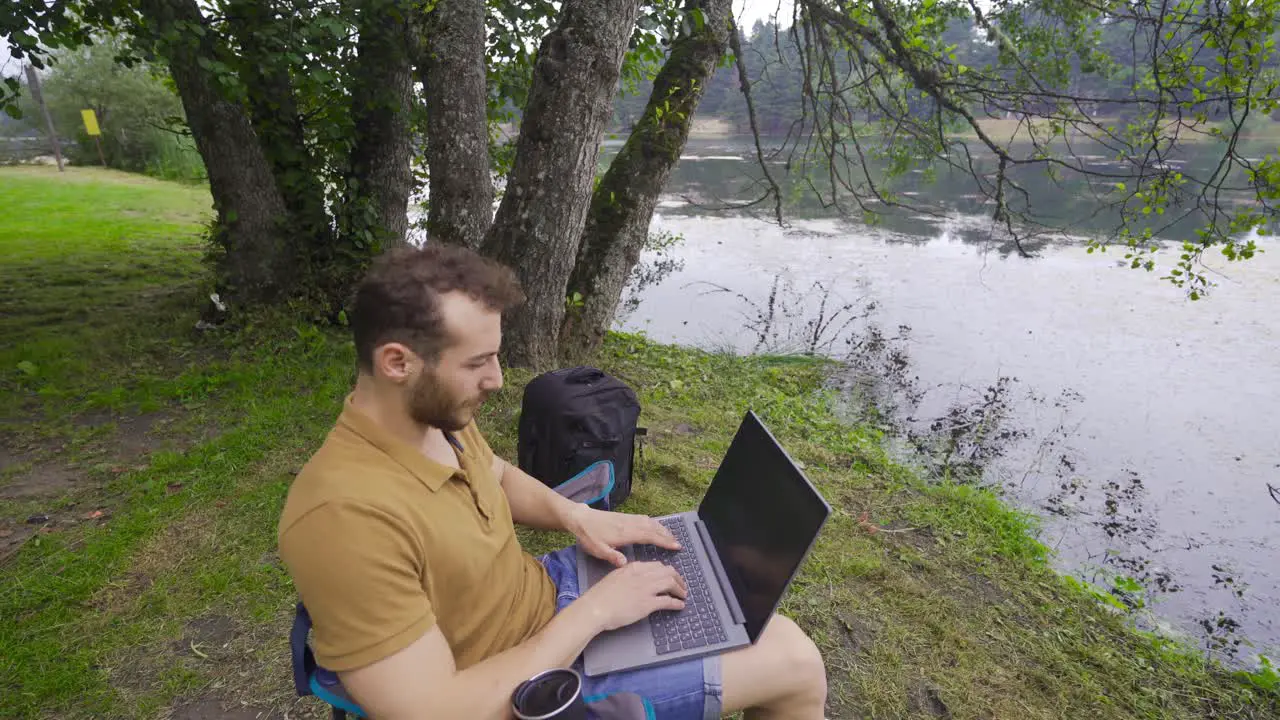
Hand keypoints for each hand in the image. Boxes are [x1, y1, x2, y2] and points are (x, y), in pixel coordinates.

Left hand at [563, 505, 680, 567]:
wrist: (579, 518)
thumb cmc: (588, 536)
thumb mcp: (597, 549)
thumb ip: (611, 556)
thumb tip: (625, 564)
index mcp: (626, 533)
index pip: (650, 536)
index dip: (664, 541)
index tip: (676, 546)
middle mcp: (630, 524)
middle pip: (653, 528)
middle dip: (667, 535)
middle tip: (677, 543)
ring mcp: (628, 518)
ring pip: (649, 521)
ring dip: (661, 528)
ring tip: (670, 535)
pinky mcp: (624, 516)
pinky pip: (643, 519)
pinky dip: (653, 523)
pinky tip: (654, 526)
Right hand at [578, 561, 686, 631]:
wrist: (595, 607)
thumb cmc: (600, 596)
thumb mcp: (615, 577)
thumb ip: (628, 575)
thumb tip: (637, 580)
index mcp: (633, 567)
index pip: (656, 565)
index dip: (667, 571)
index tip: (670, 576)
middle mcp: (642, 575)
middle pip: (667, 571)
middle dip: (678, 578)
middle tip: (681, 585)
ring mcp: (646, 589)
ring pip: (670, 583)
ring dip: (680, 589)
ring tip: (683, 595)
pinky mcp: (647, 603)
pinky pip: (668, 601)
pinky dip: (676, 603)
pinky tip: (680, 605)